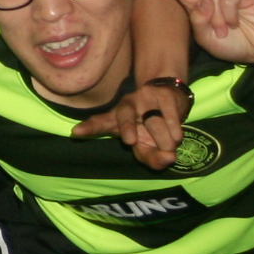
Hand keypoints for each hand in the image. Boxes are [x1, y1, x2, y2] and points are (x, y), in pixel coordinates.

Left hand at [71, 76, 189, 169]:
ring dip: (164, 139)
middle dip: (126, 128)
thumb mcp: (148, 145)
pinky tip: (176, 135)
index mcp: (116, 118)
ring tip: (170, 146)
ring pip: (153, 121)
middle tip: (130, 141)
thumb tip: (169, 158)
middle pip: (124, 117)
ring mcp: (144, 98)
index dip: (89, 127)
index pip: (100, 123)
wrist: (171, 96)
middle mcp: (126, 105)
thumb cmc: (152, 127)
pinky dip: (174, 128)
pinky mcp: (163, 95)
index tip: (76, 132)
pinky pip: (170, 115)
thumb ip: (153, 157)